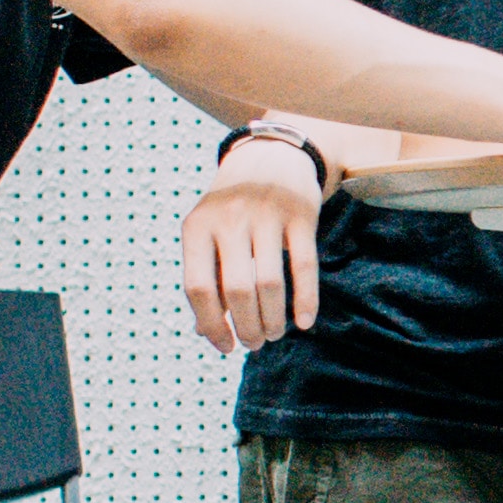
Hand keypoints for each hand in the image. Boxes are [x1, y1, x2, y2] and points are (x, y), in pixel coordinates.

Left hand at [182, 143, 325, 351]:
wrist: (270, 155)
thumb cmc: (233, 207)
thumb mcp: (208, 232)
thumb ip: (205, 277)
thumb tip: (206, 332)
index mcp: (196, 226)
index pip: (199, 288)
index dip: (212, 325)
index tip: (226, 347)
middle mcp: (229, 218)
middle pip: (238, 291)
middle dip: (248, 327)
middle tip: (256, 343)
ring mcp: (266, 214)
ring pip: (270, 283)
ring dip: (274, 318)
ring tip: (275, 333)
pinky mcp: (301, 214)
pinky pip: (304, 266)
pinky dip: (306, 300)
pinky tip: (304, 321)